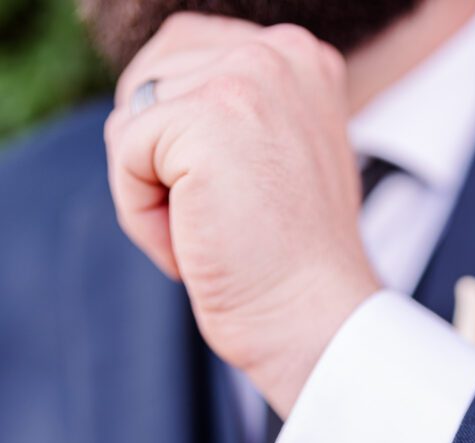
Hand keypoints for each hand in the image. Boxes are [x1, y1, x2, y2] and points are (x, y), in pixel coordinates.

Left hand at [105, 13, 379, 416]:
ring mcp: (247, 78)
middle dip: (158, 167)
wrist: (314, 323)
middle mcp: (279, 51)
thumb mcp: (272, 166)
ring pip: (131, 122)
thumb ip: (226, 118)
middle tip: (215, 226)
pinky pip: (124, 155)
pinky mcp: (209, 117)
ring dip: (149, 195)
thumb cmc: (288, 267)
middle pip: (146, 86)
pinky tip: (192, 250)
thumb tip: (143, 105)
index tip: (233, 203)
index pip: (182, 58)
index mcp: (298, 57)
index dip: (176, 142)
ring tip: (209, 237)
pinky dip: (142, 218)